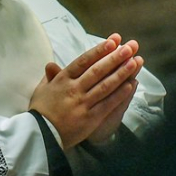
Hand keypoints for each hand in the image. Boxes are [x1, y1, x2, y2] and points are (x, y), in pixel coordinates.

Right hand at [29, 33, 140, 148]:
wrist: (40, 134)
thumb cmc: (40, 110)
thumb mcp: (42, 89)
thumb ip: (50, 76)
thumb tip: (51, 64)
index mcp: (62, 79)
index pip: (84, 61)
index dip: (99, 50)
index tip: (113, 41)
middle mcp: (74, 89)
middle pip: (98, 70)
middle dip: (115, 57)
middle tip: (130, 47)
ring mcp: (83, 103)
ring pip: (106, 85)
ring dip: (122, 73)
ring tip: (135, 61)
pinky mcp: (90, 118)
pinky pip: (108, 104)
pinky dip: (120, 94)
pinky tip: (131, 85)